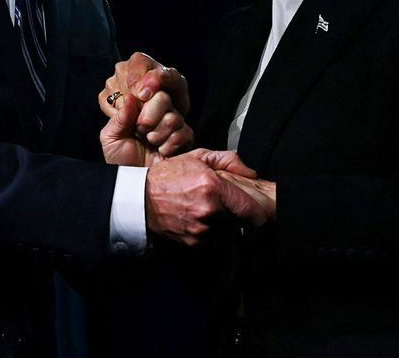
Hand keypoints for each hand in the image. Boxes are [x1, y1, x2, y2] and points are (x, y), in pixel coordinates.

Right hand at [98, 52, 189, 119]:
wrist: (161, 116)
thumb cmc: (171, 99)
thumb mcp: (179, 88)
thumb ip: (172, 78)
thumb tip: (161, 73)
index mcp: (140, 60)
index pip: (135, 69)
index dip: (140, 84)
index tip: (146, 96)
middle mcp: (122, 68)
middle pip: (124, 85)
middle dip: (138, 101)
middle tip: (148, 110)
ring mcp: (110, 83)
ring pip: (116, 97)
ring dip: (130, 110)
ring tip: (143, 115)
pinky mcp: (103, 98)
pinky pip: (109, 108)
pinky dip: (121, 116)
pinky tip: (132, 117)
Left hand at [100, 88, 192, 165]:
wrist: (134, 184)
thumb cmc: (120, 161)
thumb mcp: (110, 137)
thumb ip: (119, 117)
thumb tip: (131, 97)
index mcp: (138, 108)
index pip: (148, 87)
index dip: (149, 84)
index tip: (143, 94)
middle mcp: (157, 113)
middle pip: (163, 98)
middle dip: (150, 114)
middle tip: (141, 129)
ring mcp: (172, 125)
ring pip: (174, 116)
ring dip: (159, 133)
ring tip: (150, 142)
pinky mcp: (184, 139)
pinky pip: (184, 133)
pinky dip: (170, 144)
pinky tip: (161, 151)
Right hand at [144, 148, 266, 245]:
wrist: (141, 199)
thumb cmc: (169, 176)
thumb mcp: (197, 157)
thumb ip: (228, 160)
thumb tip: (251, 173)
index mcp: (212, 187)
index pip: (249, 208)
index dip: (257, 211)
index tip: (257, 211)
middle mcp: (209, 210)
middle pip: (242, 223)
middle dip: (240, 216)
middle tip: (231, 208)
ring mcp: (201, 228)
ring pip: (230, 234)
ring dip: (229, 226)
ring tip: (216, 214)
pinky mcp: (194, 241)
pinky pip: (216, 241)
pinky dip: (215, 234)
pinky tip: (204, 222)